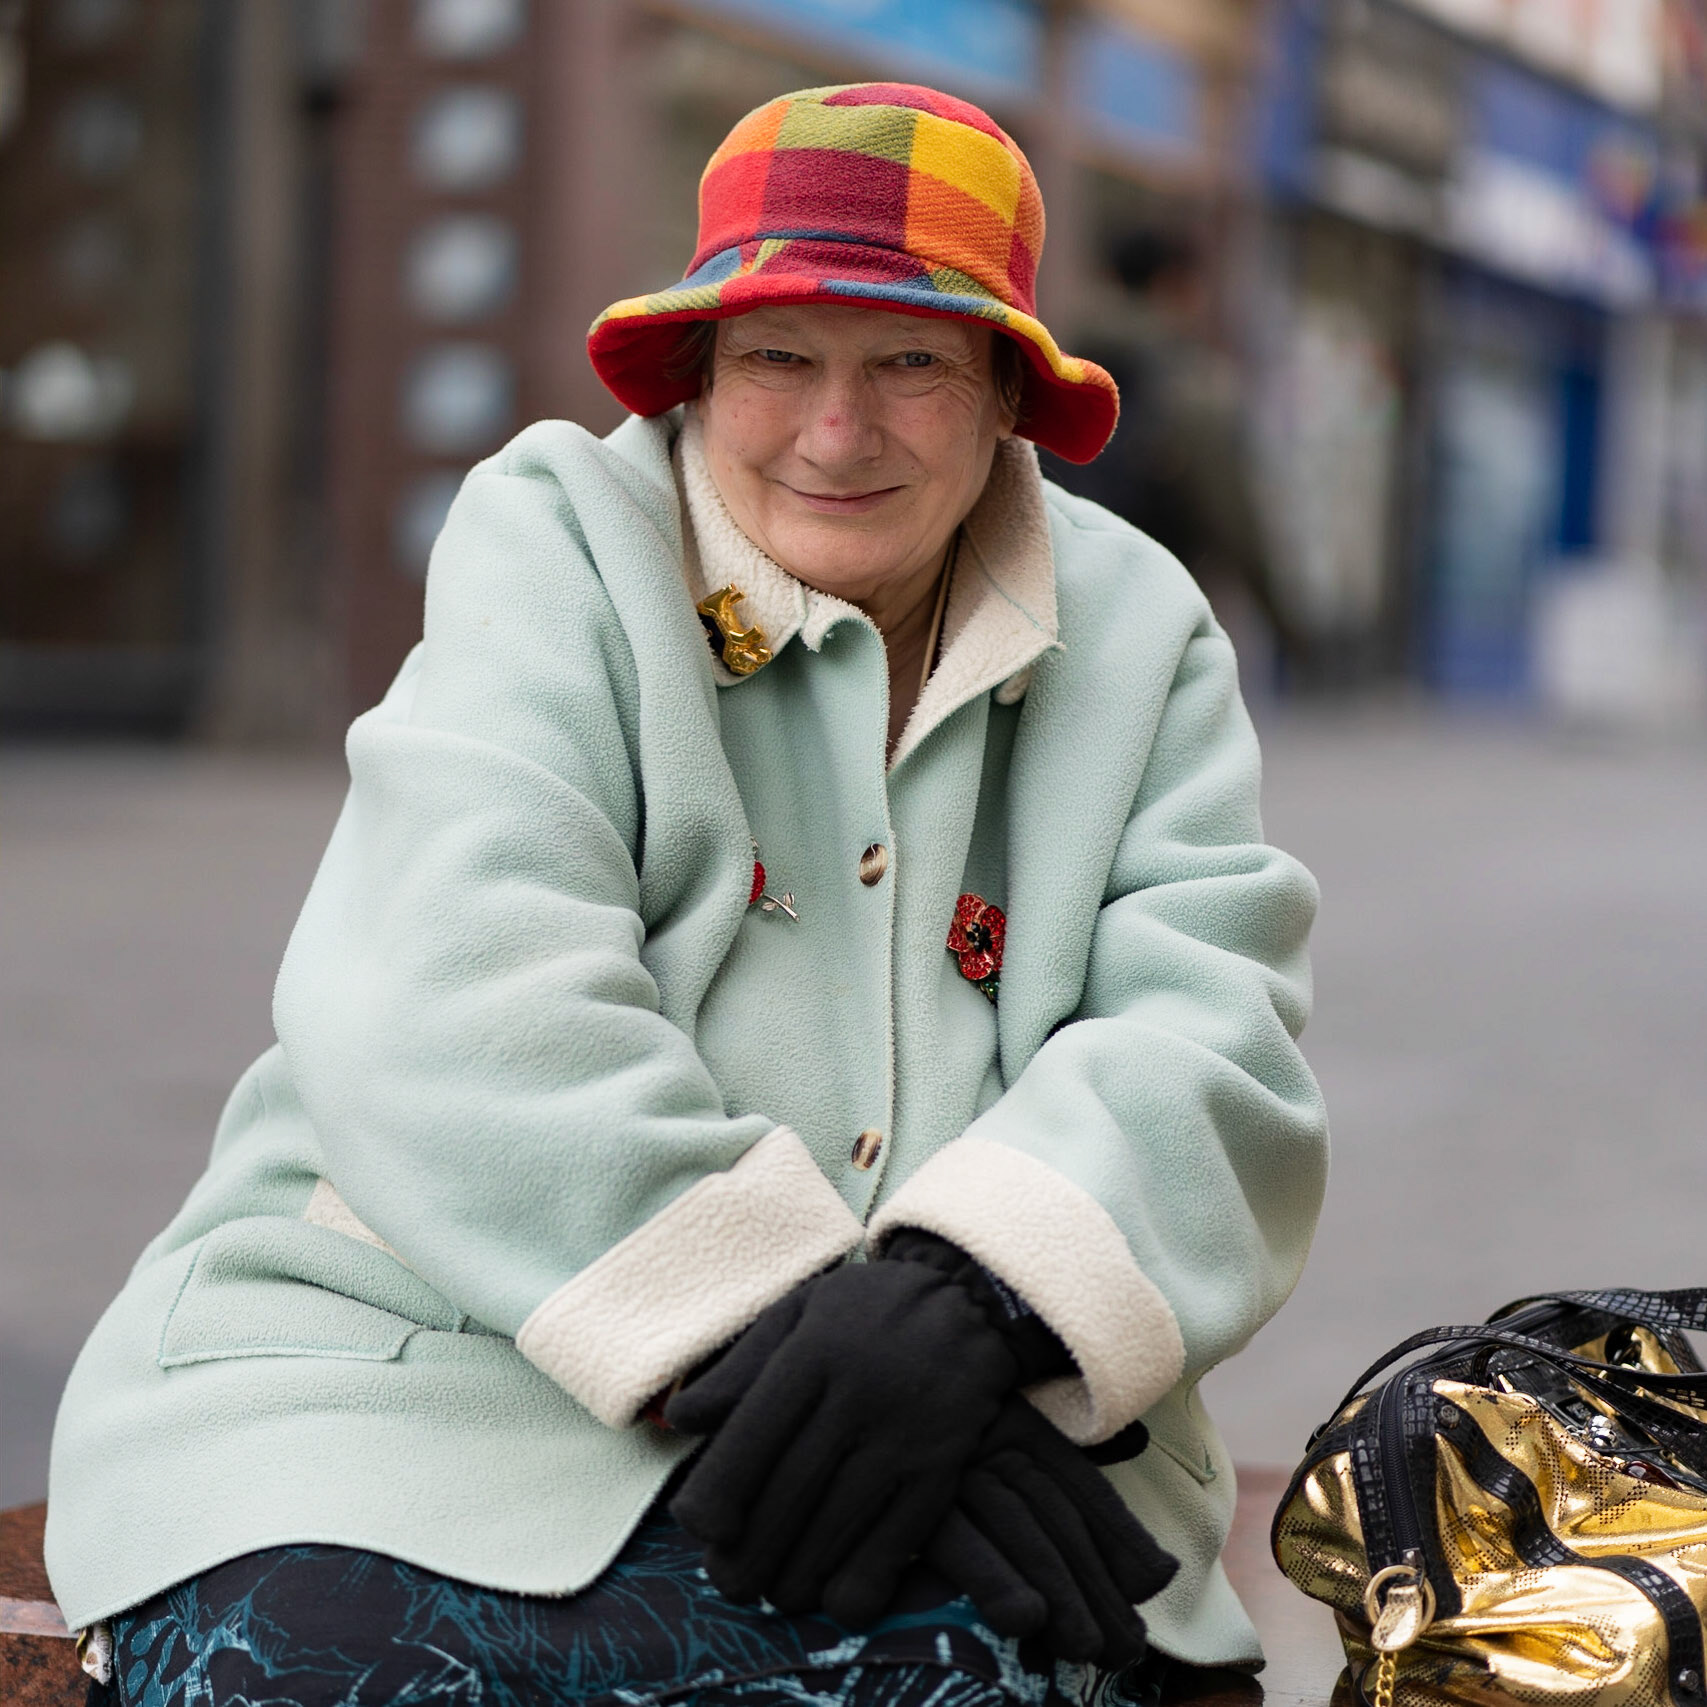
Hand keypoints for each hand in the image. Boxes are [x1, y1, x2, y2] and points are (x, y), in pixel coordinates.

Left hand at [664, 1252, 1022, 1626]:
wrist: (970, 1299)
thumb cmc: (866, 1311)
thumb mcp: (798, 1312)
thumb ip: (739, 1367)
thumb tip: (680, 1420)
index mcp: (811, 1353)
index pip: (752, 1436)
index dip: (719, 1495)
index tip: (703, 1528)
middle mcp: (856, 1394)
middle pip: (789, 1492)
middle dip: (749, 1553)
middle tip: (728, 1583)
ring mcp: (903, 1433)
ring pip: (837, 1525)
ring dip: (796, 1576)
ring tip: (774, 1594)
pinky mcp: (942, 1465)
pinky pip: (896, 1539)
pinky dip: (861, 1581)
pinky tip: (836, 1597)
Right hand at [924, 1395, 1176, 1665]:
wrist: (828, 1398)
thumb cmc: (910, 1436)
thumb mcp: (983, 1446)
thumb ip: (1049, 1467)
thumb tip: (1134, 1471)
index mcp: (1008, 1420)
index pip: (1076, 1480)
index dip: (1119, 1533)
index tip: (1155, 1582)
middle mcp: (982, 1433)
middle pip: (1054, 1511)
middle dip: (1094, 1583)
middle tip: (1124, 1648)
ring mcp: (942, 1458)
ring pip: (1018, 1525)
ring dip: (1058, 1591)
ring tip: (1086, 1649)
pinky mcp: (900, 1486)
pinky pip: (956, 1537)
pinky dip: (992, 1579)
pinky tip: (1023, 1618)